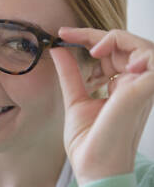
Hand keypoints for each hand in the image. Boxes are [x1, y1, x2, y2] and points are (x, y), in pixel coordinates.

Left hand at [50, 28, 153, 185]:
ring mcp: (142, 88)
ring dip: (116, 39)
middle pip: (126, 45)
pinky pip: (152, 59)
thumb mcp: (75, 100)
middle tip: (69, 35)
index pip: (112, 53)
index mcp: (121, 87)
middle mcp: (135, 85)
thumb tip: (59, 51)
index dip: (90, 38)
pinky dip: (135, 51)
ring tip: (92, 49)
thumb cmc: (89, 141)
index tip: (63, 35)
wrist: (93, 167)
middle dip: (96, 35)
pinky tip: (104, 56)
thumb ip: (71, 75)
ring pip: (144, 47)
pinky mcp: (143, 91)